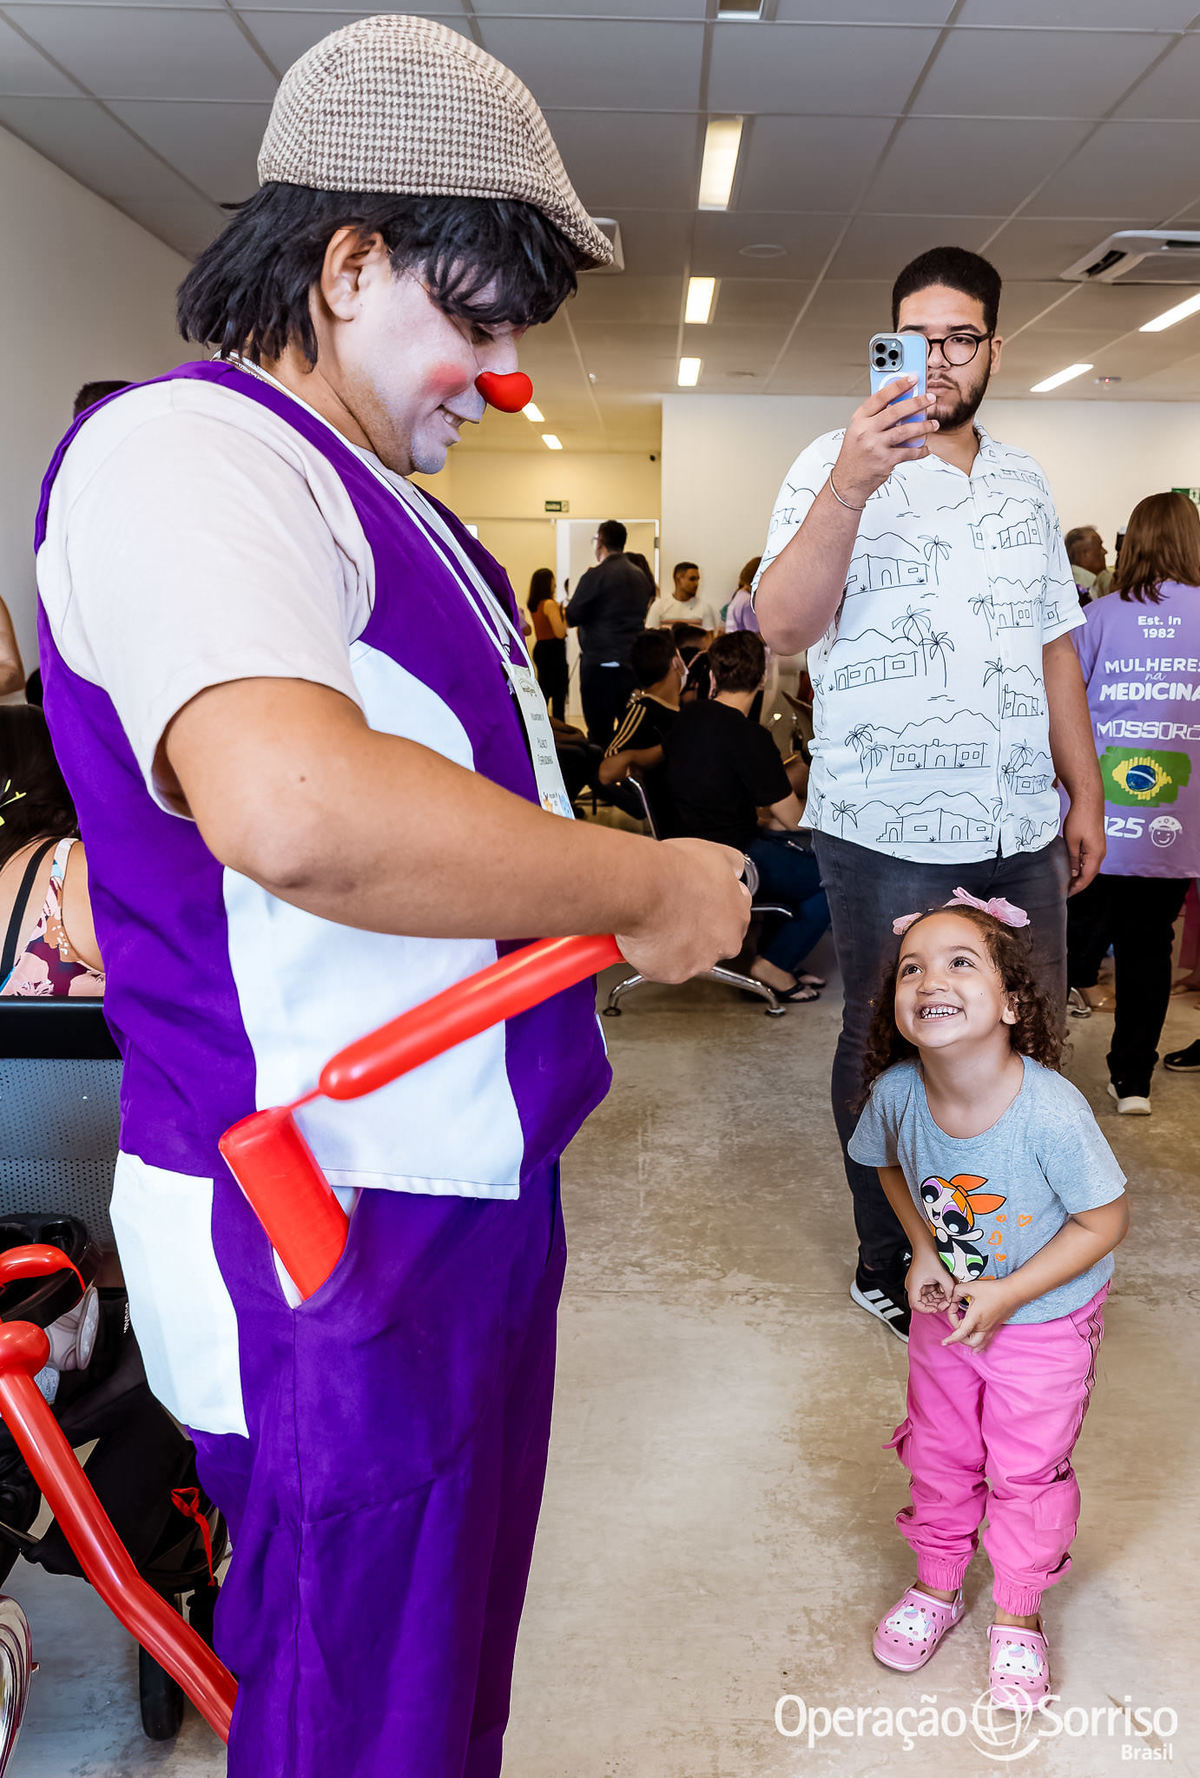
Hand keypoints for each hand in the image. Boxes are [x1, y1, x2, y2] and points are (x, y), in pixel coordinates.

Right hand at [617, 838, 750, 983]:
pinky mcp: (674, 973)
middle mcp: (724, 943)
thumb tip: (735, 869)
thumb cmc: (674, 871)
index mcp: (737, 915)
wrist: (644, 888)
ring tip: (655, 923)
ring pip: (687, 956)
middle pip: (712, 941)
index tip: (697, 903)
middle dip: (695, 931)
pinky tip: (645, 937)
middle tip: (673, 913)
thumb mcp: (714, 853)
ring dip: (674, 944)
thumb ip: (732, 865)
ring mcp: (699, 960)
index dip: (711, 909)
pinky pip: (662, 968)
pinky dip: (653, 956)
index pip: (732, 918)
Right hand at [831, 379, 938, 505]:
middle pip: (896, 411)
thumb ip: (876, 418)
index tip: (912, 379)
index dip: (898, 386)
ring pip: (905, 431)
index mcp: (859, 420)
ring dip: (923, 426)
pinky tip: (925, 448)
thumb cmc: (854, 456)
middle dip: (917, 402)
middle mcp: (866, 431)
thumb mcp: (858, 431)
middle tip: (930, 398)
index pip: (880, 397)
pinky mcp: (885, 461)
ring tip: (933, 424)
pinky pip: (908, 452)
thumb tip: (901, 405)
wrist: (847, 482)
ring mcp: (875, 446)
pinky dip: (920, 450)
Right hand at [906, 1248, 955, 1314]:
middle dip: (935, 1304)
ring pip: (927, 1299)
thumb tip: (951, 1298)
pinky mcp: (922, 1283)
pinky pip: (929, 1293)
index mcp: (913, 1286)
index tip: (936, 1309)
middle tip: (945, 1303)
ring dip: (937, 1300)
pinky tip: (943, 1291)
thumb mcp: (941, 1274)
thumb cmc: (927, 1257)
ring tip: (946, 1297)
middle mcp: (913, 1287)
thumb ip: (948, 1288)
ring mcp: (917, 1285)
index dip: (926, 1309)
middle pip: (922, 1303)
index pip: (915, 1305)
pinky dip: (936, 1294)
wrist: (925, 1248)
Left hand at [941, 1277, 1017, 1350]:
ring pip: (978, 1344)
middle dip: (958, 1335)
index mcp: (975, 1318)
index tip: (944, 1343)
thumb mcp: (972, 1286)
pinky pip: (987, 1342)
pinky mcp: (996, 1327)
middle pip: (967, 1341)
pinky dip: (980, 1347)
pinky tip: (977, 1350)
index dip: (951, 1339)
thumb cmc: (994, 1290)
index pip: (960, 1333)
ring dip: (968, 1342)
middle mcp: (982, 1326)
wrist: (1013, 1293)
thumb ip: (958, 1291)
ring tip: (963, 1338)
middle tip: (957, 1319)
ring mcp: (990, 1328)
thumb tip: (953, 1296)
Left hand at [1063, 801, 1104, 895]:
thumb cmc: (1080, 819)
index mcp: (1096, 855)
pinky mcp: (1097, 843)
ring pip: (1090, 867)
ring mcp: (1100, 848)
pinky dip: (1082, 866)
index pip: (1086, 878)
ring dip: (1080, 875)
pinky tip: (1072, 867)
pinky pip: (1090, 859)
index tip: (1065, 895)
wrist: (1089, 801)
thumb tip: (1073, 873)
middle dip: (1078, 884)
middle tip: (1064, 890)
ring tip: (1067, 881)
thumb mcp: (1071, 841)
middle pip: (1090, 875)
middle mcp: (1101, 853)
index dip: (1076, 888)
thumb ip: (1072, 859)